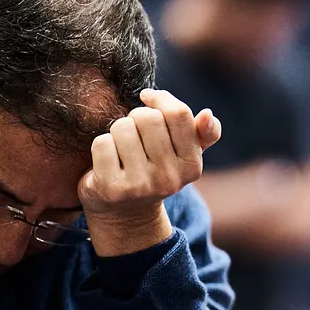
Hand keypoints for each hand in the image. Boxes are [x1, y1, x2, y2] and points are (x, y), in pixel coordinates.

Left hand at [80, 88, 221, 257]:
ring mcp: (141, 186)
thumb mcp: (184, 154)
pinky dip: (102, 145)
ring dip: (118, 131)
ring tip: (122, 148)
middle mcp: (169, 179)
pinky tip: (108, 160)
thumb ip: (203, 133)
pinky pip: (102, 143)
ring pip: (123, 127)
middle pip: (148, 117)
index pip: (178, 114)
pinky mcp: (112, 188)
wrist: (126, 212)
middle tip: (135, 133)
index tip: (147, 98)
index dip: (160, 98)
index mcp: (192, 166)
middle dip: (136, 117)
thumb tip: (207, 114)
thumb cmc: (156, 170)